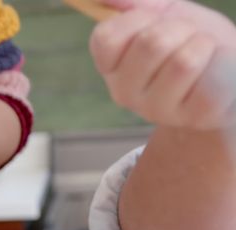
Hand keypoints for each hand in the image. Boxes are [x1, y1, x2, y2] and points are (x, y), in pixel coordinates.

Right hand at [90, 0, 235, 129]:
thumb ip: (135, 3)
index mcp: (112, 67)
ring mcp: (157, 109)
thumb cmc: (192, 40)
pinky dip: (222, 63)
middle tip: (189, 37)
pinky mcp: (194, 117)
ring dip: (204, 45)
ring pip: (184, 62)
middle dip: (181, 28)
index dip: (138, 19)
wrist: (229, 71)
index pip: (106, 38)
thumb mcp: (165, 14)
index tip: (155, 22)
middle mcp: (126, 93)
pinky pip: (210, 80)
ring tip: (205, 53)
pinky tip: (217, 71)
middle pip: (151, 44)